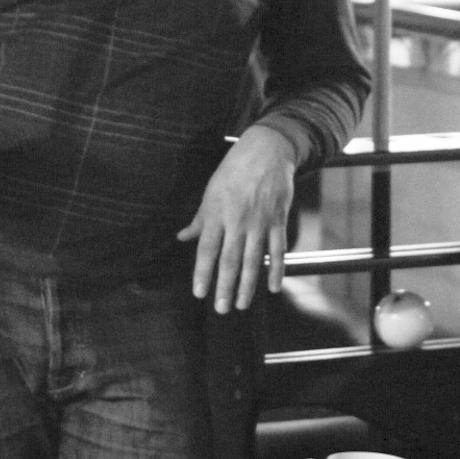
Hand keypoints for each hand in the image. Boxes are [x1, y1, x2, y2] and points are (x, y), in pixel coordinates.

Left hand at [180, 125, 296, 313]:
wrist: (266, 150)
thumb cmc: (234, 170)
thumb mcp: (211, 192)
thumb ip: (199, 219)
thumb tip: (182, 238)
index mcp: (217, 213)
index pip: (207, 249)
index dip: (203, 273)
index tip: (199, 293)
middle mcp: (237, 221)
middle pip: (229, 260)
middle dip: (224, 286)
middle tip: (220, 309)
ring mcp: (259, 222)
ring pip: (252, 259)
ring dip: (247, 285)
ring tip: (241, 304)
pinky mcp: (277, 220)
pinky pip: (277, 249)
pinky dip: (276, 269)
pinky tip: (272, 286)